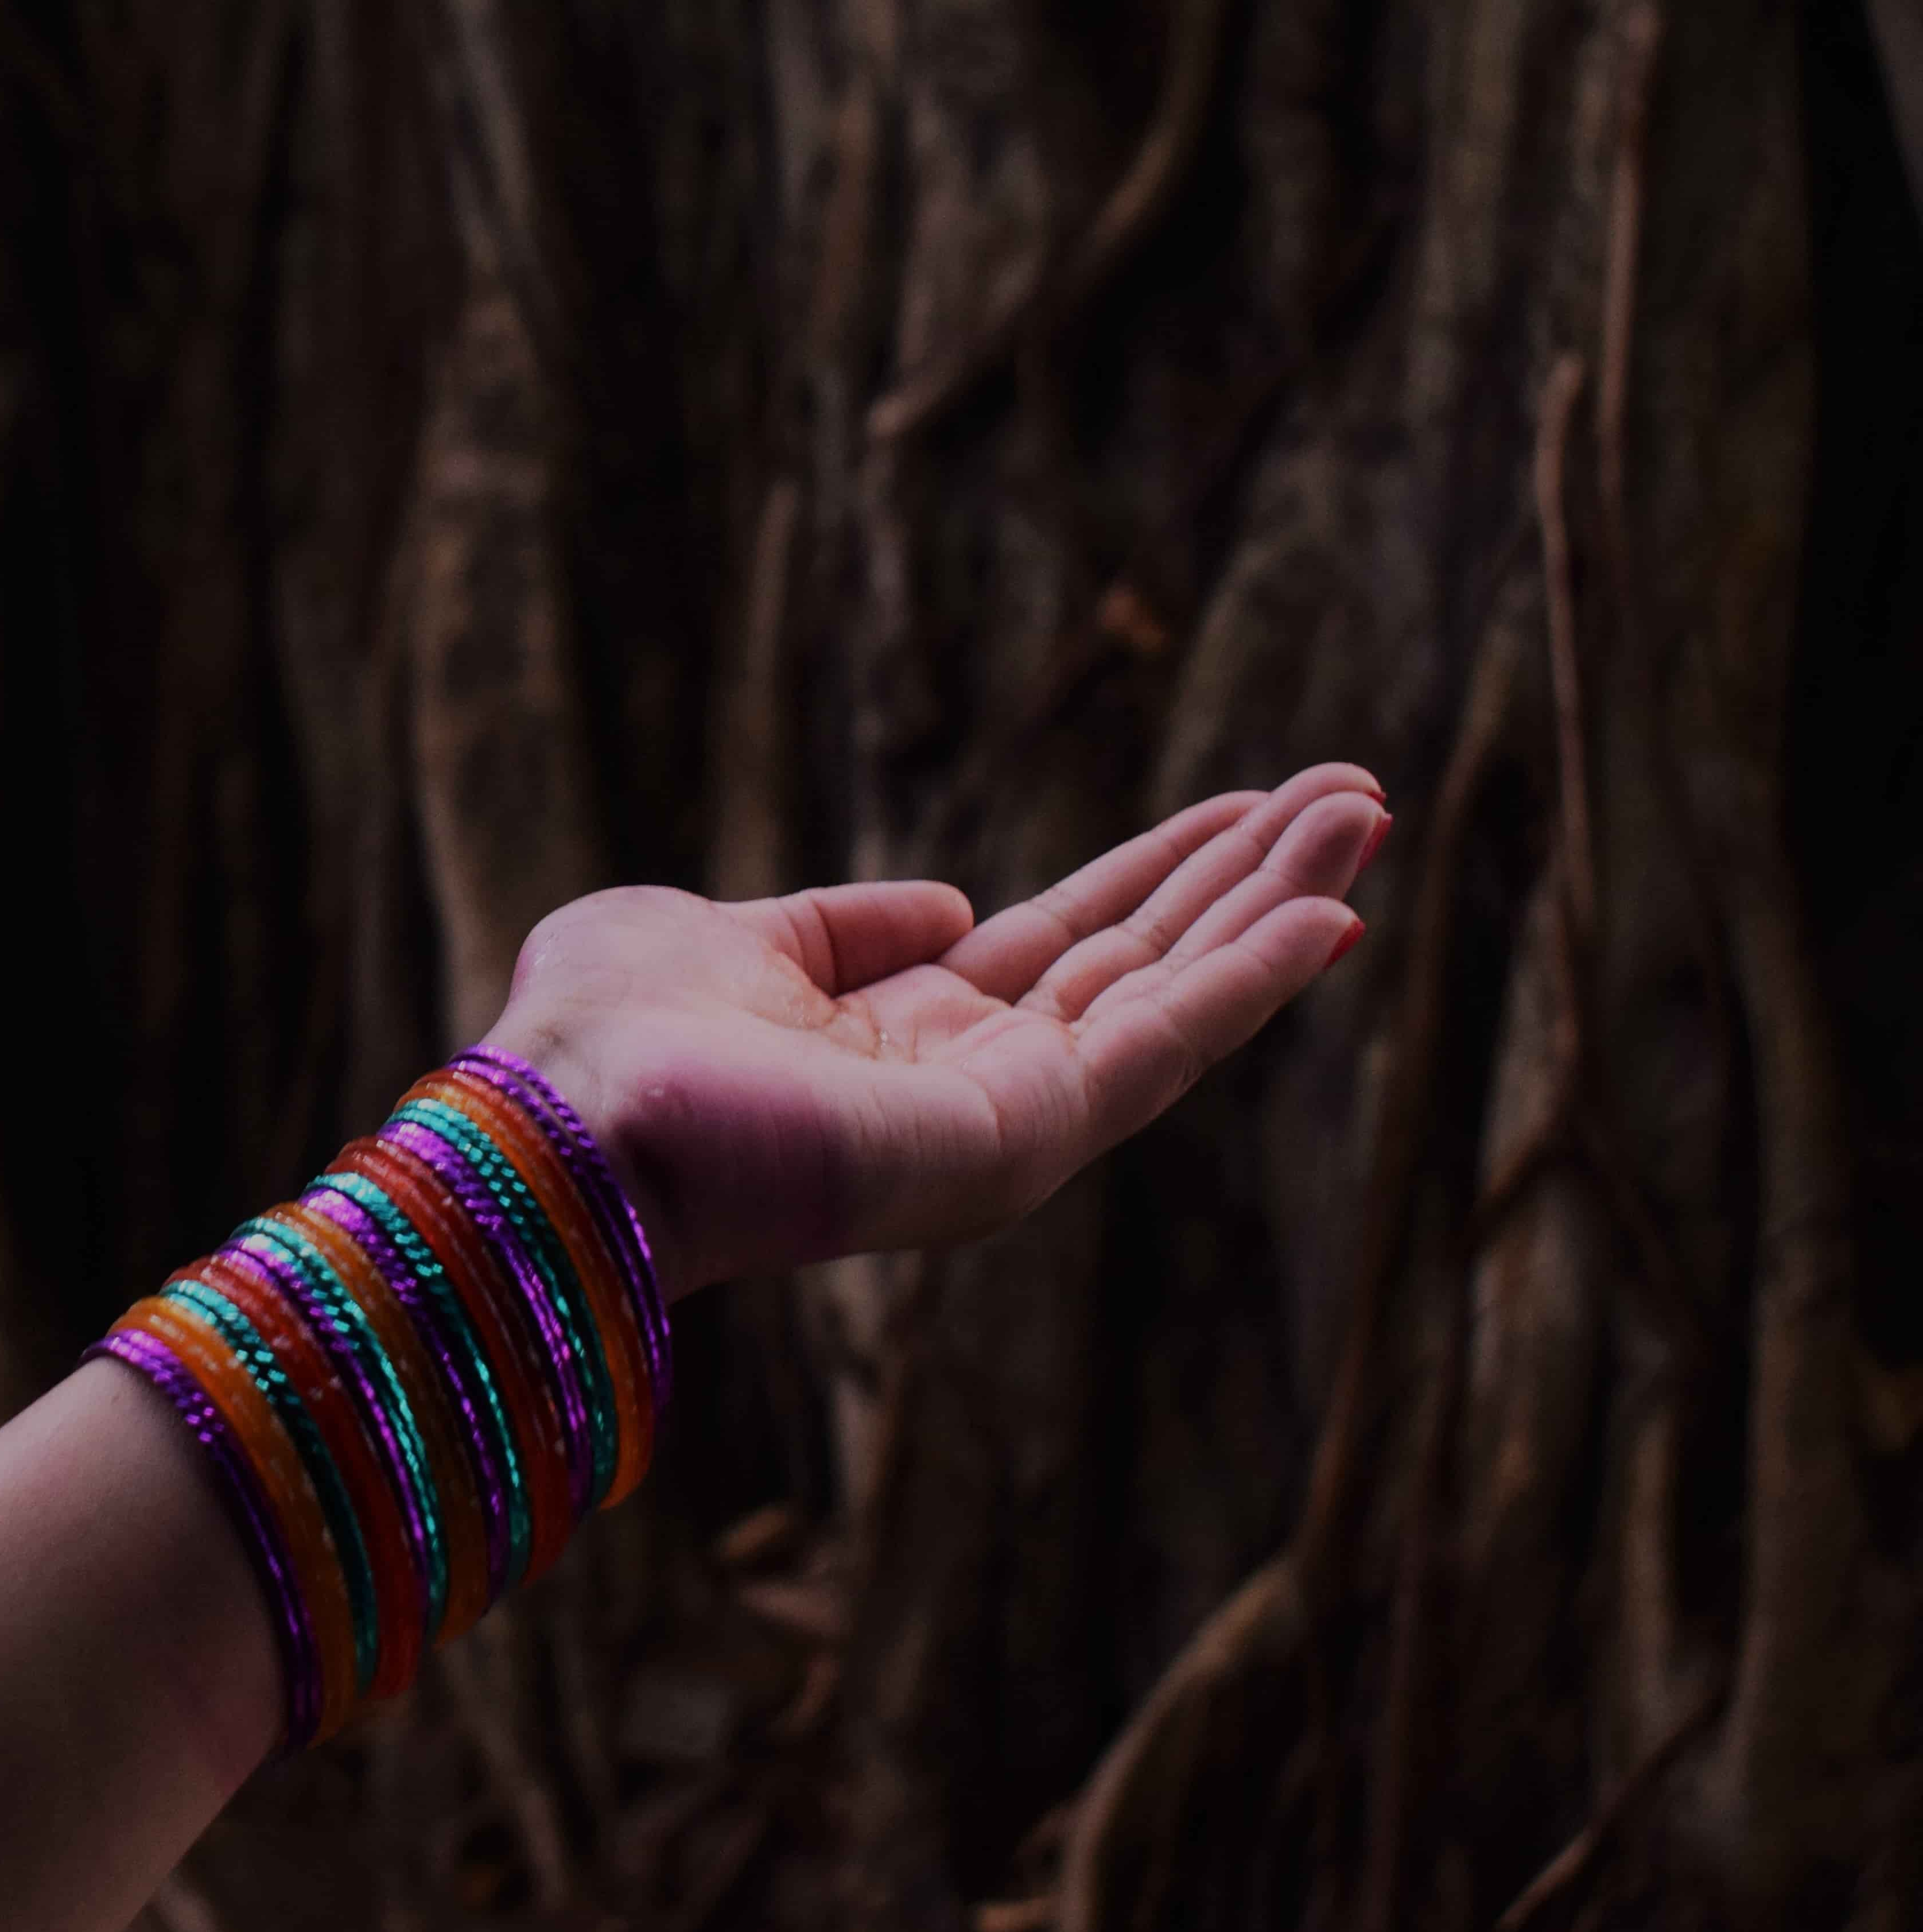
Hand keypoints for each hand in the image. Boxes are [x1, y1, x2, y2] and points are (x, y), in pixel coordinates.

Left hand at [480, 764, 1387, 1294]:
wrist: (563, 1119)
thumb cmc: (599, 1035)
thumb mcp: (722, 933)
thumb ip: (834, 924)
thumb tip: (944, 905)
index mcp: (893, 1035)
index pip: (1064, 945)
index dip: (1158, 875)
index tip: (1244, 809)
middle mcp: (963, 1083)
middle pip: (1143, 965)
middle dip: (1247, 880)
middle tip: (1354, 792)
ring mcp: (1001, 1119)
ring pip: (1174, 996)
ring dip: (1278, 904)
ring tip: (1368, 810)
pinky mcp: (1018, 1139)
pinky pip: (1160, 1047)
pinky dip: (1251, 980)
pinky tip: (1332, 914)